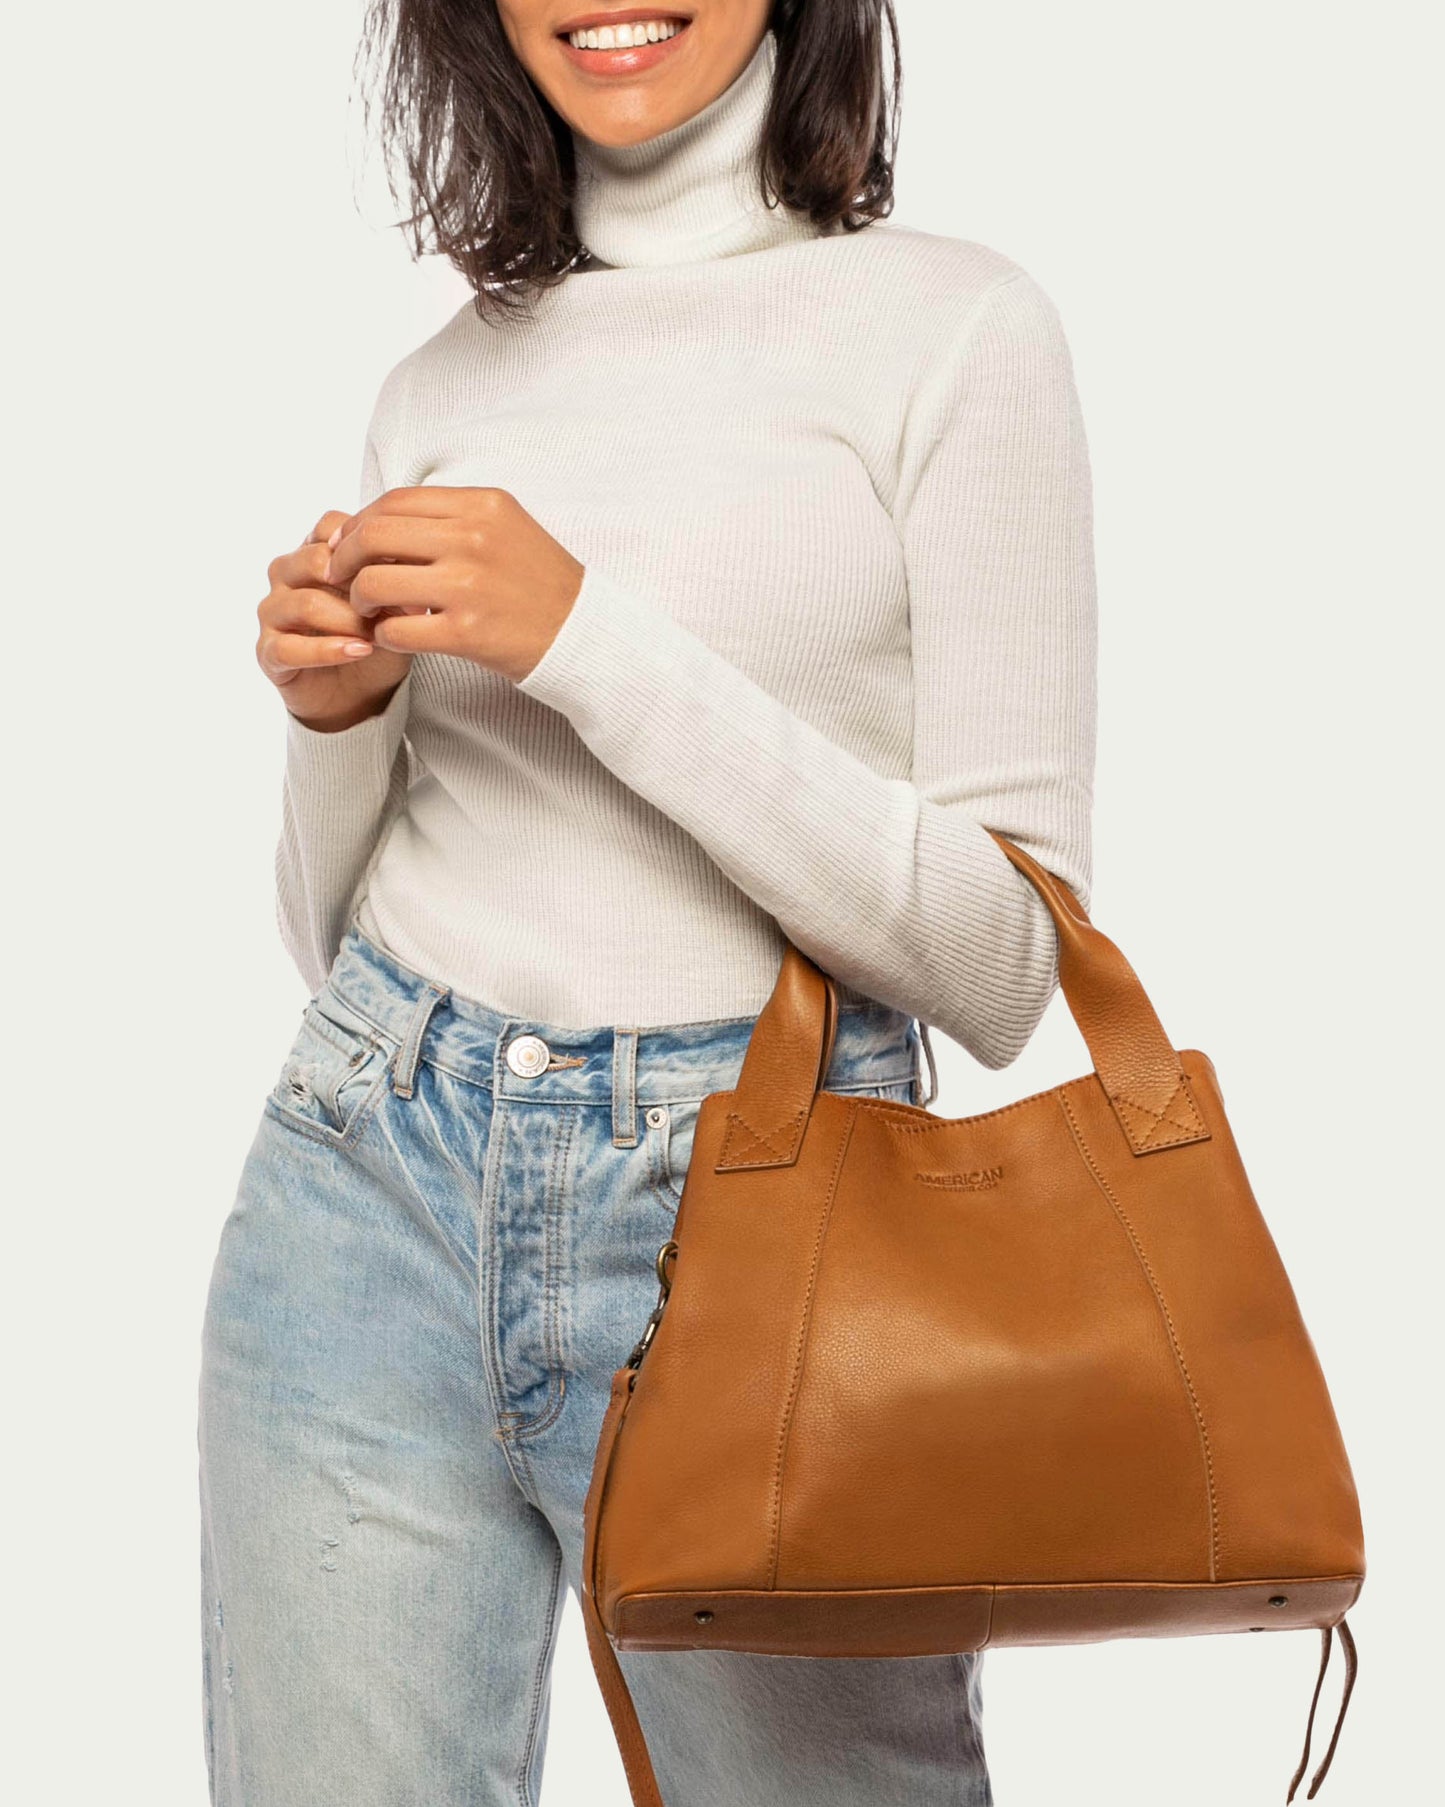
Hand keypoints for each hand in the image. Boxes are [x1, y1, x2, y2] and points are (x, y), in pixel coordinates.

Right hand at [256, 511, 413, 730]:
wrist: (360, 692)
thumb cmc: (374, 637)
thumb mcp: (393, 603)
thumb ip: (395, 578)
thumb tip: (412, 565)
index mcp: (312, 551)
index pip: (329, 526)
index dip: (368, 548)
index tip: (403, 568)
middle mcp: (285, 575)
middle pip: (314, 561)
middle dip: (359, 585)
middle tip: (393, 606)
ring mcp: (272, 612)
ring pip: (305, 603)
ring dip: (350, 620)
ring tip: (380, 635)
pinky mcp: (267, 652)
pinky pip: (290, 647)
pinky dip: (329, 650)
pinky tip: (360, 652)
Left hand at [321, 486, 584, 685]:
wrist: (582, 633)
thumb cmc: (538, 583)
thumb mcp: (505, 527)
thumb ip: (452, 517)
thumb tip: (384, 520)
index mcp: (482, 506)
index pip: (396, 501)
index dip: (360, 522)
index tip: (347, 543)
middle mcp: (474, 539)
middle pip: (376, 535)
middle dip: (345, 557)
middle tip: (340, 576)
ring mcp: (469, 586)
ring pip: (376, 582)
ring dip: (360, 599)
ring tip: (368, 609)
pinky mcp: (467, 632)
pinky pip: (397, 629)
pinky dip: (384, 635)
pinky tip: (392, 636)